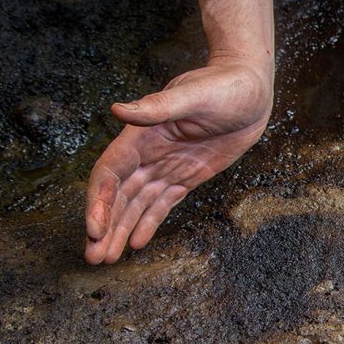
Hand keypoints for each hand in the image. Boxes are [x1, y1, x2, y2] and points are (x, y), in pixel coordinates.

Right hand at [84, 0, 274, 263]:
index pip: (110, 174)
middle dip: (105, 226)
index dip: (99, 201)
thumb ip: (157, 107)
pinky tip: (136, 242)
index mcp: (142, 135)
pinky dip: (148, 222)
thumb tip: (118, 111)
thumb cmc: (223, 85)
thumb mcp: (194, 95)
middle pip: (118, 196)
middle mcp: (149, 153)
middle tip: (93, 258)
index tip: (93, 229)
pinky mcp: (188, 175)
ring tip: (105, 258)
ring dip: (120, 230)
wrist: (250, 88)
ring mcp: (167, 166)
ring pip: (137, 204)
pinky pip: (163, 203)